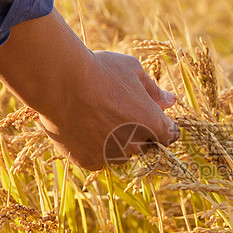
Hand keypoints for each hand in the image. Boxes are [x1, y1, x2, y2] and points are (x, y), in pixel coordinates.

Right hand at [0, 12, 178, 169]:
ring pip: (121, 154)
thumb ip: (154, 90)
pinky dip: (95, 148)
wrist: (61, 82)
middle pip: (145, 145)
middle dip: (138, 132)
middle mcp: (135, 144)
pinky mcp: (88, 161)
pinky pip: (98, 159)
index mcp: (152, 123)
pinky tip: (85, 128)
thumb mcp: (133, 71)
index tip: (150, 115)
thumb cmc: (100, 70)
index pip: (169, 134)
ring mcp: (111, 156)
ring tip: (98, 118)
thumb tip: (171, 102)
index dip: (162, 124)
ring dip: (116, 142)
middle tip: (118, 112)